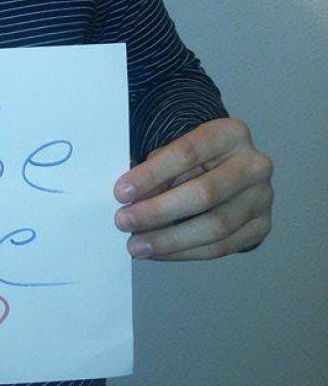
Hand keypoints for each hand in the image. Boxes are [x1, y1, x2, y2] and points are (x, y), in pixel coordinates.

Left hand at [113, 117, 272, 260]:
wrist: (230, 169)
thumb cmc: (195, 159)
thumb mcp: (176, 153)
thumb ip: (157, 171)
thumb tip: (130, 200)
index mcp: (230, 133)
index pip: (188, 152)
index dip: (152, 174)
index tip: (122, 192)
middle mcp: (254, 164)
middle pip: (204, 193)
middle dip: (158, 210)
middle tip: (124, 221)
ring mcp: (262, 197)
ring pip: (215, 226)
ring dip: (170, 239)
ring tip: (136, 245)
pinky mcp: (262, 226)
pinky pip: (221, 247)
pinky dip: (185, 252)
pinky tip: (158, 251)